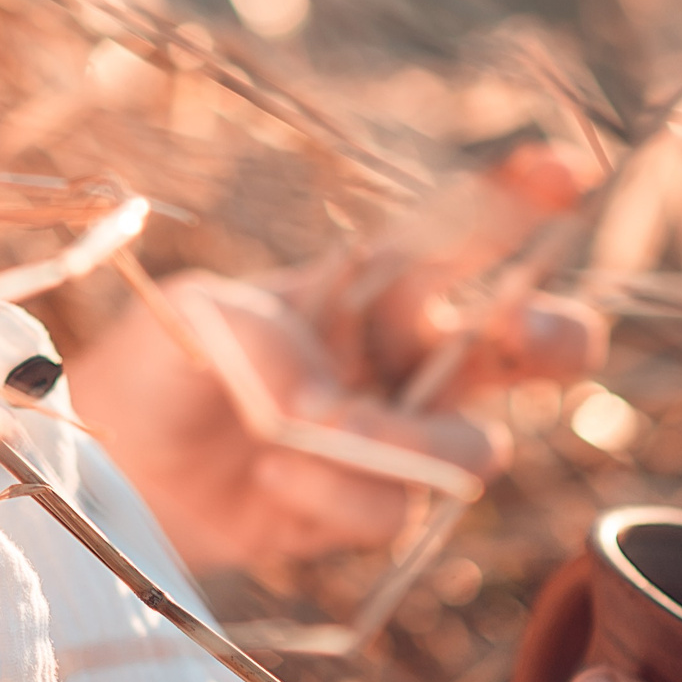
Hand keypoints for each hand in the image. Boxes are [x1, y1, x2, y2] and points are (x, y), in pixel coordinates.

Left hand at [62, 146, 603, 575]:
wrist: (116, 465)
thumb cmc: (158, 363)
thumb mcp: (196, 319)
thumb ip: (268, 344)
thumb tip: (334, 405)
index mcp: (363, 284)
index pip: (453, 235)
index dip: (514, 201)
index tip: (565, 170)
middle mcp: (399, 356)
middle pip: (521, 344)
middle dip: (552, 333)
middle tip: (522, 330)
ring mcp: (394, 437)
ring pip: (473, 447)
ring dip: (395, 444)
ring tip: (300, 431)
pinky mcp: (370, 508)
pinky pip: (395, 510)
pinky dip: (335, 494)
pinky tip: (274, 476)